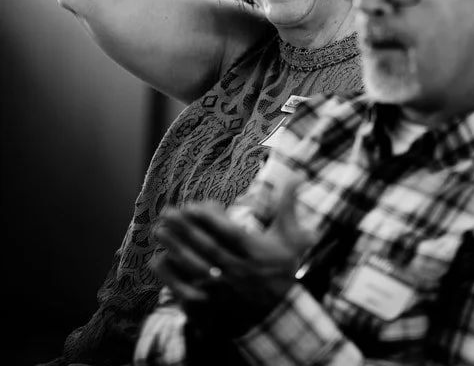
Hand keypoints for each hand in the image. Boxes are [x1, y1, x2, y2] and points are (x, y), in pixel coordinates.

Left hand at [152, 180, 314, 336]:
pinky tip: (158, 259)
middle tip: (167, 212)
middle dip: (185, 228)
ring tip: (159, 230)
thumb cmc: (281, 273)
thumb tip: (296, 176)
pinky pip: (184, 289)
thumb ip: (288, 207)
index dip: (210, 219)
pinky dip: (170, 275)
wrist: (278, 317)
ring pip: (193, 266)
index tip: (192, 206)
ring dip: (174, 246)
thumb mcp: (291, 241)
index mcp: (256, 254)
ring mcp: (222, 291)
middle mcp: (238, 272)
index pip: (230, 233)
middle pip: (207, 247)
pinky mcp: (210, 307)